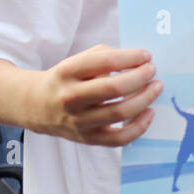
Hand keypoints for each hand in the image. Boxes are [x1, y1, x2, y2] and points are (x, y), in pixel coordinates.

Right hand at [28, 44, 161, 145]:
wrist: (36, 105)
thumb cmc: (66, 80)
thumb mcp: (77, 61)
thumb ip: (104, 57)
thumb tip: (139, 61)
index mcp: (67, 72)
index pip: (104, 62)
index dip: (130, 57)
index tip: (146, 55)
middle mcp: (71, 97)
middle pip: (114, 88)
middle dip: (140, 77)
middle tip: (152, 70)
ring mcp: (79, 121)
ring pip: (120, 112)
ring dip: (145, 99)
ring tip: (156, 87)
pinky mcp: (87, 138)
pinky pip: (119, 138)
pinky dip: (139, 127)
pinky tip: (149, 112)